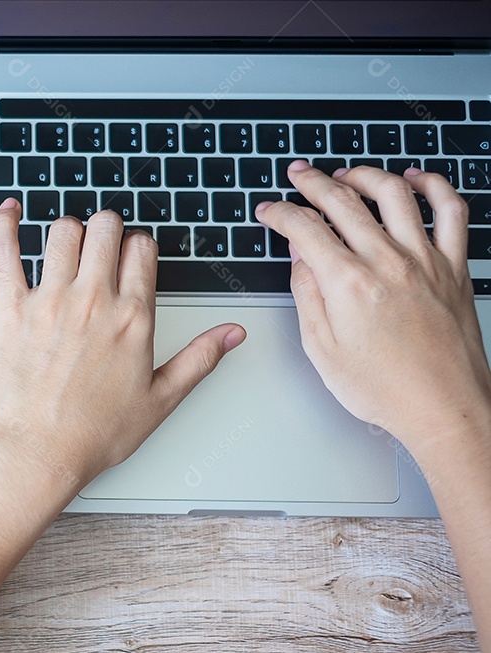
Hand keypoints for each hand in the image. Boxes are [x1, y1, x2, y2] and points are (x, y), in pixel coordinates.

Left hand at [0, 200, 245, 499]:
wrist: (41, 451)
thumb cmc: (95, 433)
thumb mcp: (162, 399)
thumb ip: (199, 358)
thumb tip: (232, 334)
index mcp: (132, 317)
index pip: (143, 249)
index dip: (140, 247)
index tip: (134, 258)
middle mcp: (92, 300)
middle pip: (106, 229)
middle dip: (108, 228)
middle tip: (103, 244)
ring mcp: (49, 300)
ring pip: (62, 232)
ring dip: (69, 231)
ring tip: (69, 245)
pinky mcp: (11, 308)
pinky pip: (4, 253)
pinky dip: (5, 226)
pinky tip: (9, 211)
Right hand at [256, 161, 490, 454]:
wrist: (443, 408)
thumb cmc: (385, 389)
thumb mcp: (321, 349)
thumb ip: (307, 295)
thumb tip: (299, 258)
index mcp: (348, 284)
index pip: (304, 229)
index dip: (280, 213)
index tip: (270, 210)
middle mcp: (387, 262)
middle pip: (343, 201)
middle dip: (313, 182)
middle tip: (299, 175)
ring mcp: (424, 260)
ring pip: (394, 193)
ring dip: (365, 174)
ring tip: (348, 173)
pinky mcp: (453, 267)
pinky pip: (451, 210)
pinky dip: (434, 185)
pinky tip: (417, 178)